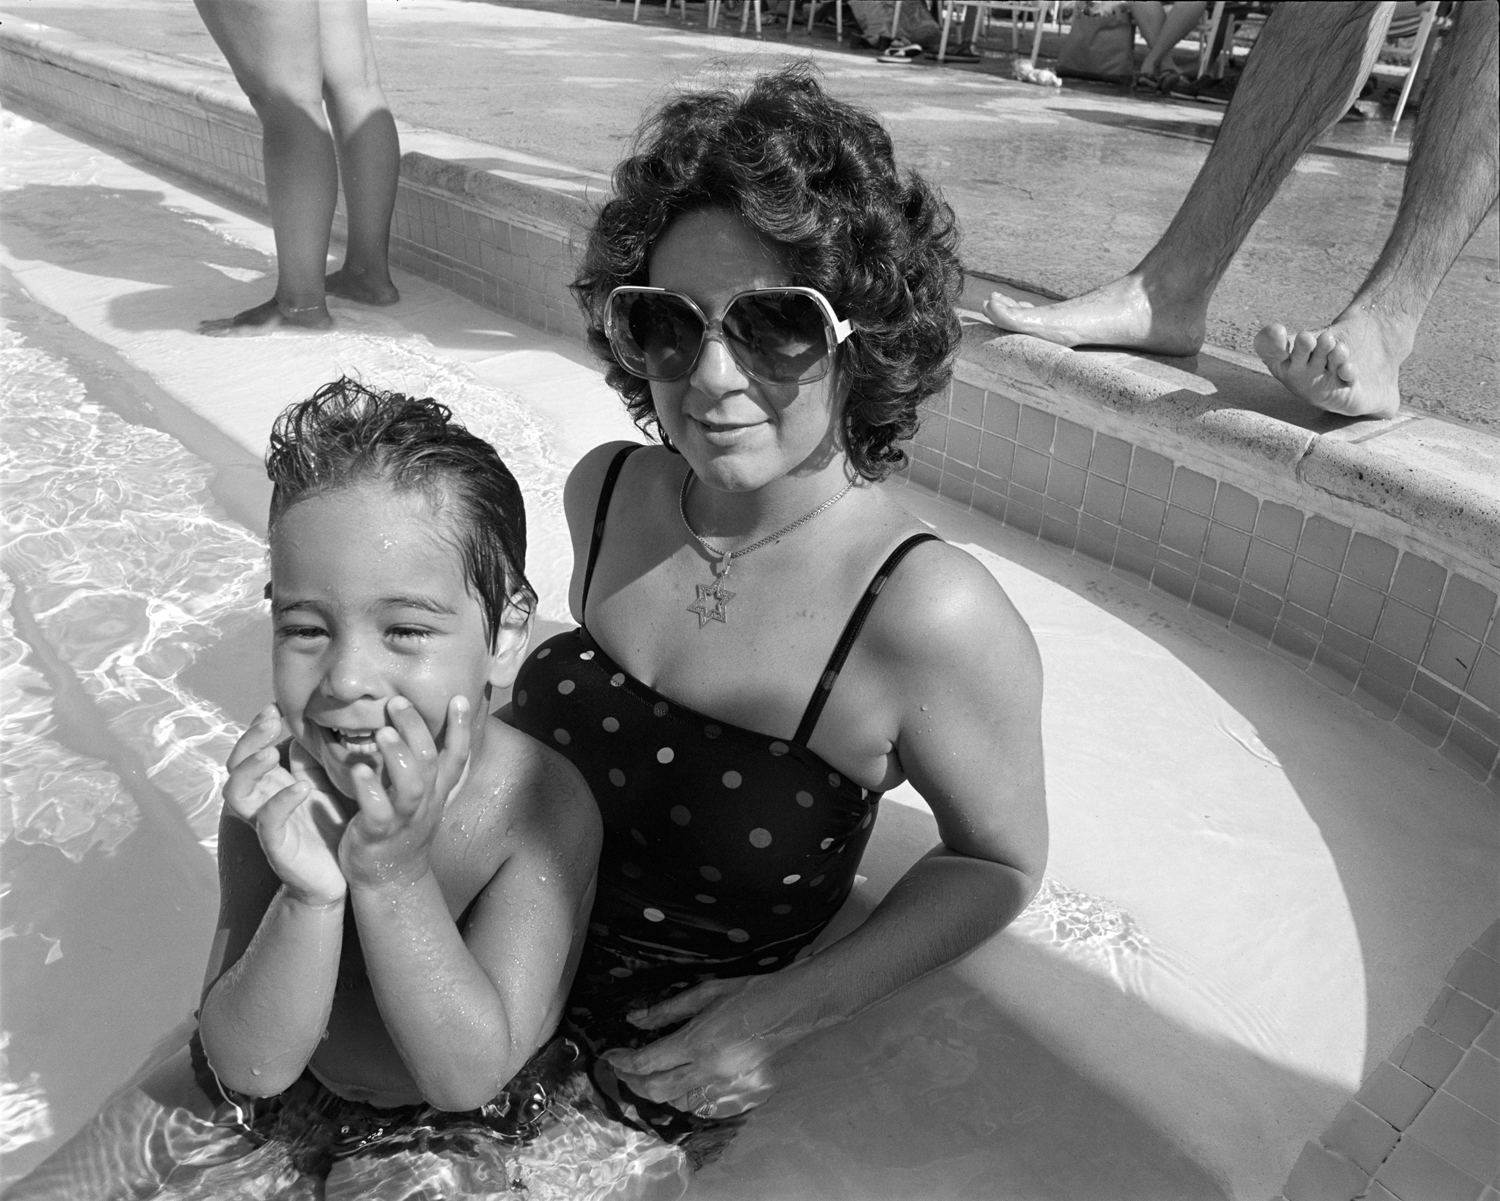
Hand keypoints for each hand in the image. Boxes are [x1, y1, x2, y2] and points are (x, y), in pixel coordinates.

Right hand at [223, 704, 347, 903]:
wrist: (338, 873)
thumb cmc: (330, 824)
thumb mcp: (326, 783)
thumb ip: (313, 757)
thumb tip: (308, 723)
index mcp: (272, 782)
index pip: (253, 747)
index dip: (258, 725)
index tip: (275, 705)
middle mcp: (261, 798)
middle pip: (236, 763)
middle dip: (249, 738)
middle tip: (270, 719)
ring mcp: (264, 821)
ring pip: (236, 791)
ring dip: (250, 768)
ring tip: (269, 752)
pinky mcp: (276, 845)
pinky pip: (268, 821)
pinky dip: (280, 801)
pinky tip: (299, 788)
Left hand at [338, 695, 470, 889]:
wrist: (391, 880)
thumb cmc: (401, 831)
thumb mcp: (422, 799)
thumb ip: (421, 769)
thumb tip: (412, 731)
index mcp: (436, 792)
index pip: (456, 757)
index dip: (461, 729)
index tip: (459, 698)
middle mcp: (425, 803)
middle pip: (430, 761)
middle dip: (416, 729)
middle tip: (397, 702)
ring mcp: (404, 820)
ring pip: (411, 785)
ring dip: (398, 756)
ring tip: (383, 732)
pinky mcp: (379, 834)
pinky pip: (378, 811)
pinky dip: (370, 790)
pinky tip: (358, 771)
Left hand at [599, 974, 799, 1118]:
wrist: (789, 1009)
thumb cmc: (747, 993)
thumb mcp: (704, 993)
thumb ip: (666, 1010)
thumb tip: (634, 1018)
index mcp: (697, 1042)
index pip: (648, 1062)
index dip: (623, 1062)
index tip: (610, 1055)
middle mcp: (707, 1069)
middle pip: (657, 1091)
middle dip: (633, 1082)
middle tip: (622, 1067)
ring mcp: (721, 1082)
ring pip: (676, 1100)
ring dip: (655, 1090)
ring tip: (646, 1072)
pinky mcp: (733, 1086)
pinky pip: (696, 1097)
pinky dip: (678, 1091)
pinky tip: (675, 1076)